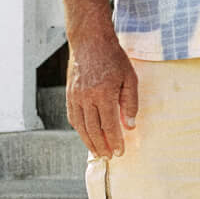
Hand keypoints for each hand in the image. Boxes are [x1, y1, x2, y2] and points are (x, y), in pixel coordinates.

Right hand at [67, 30, 138, 159]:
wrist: (89, 41)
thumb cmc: (113, 58)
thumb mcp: (129, 78)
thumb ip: (130, 102)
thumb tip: (130, 126)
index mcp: (103, 94)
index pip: (109, 125)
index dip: (115, 141)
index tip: (120, 152)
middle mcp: (86, 97)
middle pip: (93, 130)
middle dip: (101, 146)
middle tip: (108, 157)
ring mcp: (75, 96)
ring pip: (81, 126)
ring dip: (89, 142)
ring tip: (97, 151)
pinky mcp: (69, 94)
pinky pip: (73, 117)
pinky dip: (79, 129)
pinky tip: (86, 135)